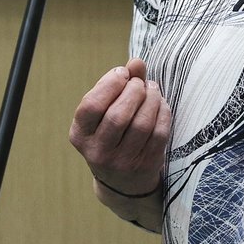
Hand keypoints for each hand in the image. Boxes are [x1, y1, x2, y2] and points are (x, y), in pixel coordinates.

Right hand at [70, 58, 169, 196]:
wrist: (123, 182)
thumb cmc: (112, 134)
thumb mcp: (104, 112)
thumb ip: (118, 84)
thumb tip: (137, 62)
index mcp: (80, 135)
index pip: (91, 106)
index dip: (109, 84)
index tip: (122, 73)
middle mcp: (98, 152)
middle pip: (118, 115)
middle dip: (133, 91)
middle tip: (139, 83)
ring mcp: (123, 162)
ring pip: (142, 124)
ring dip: (151, 99)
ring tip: (152, 89)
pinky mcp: (146, 165)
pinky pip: (159, 133)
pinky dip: (163, 112)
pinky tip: (160, 104)